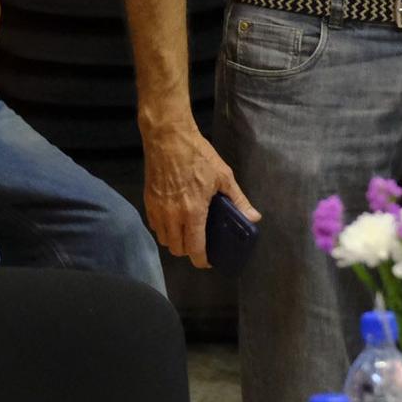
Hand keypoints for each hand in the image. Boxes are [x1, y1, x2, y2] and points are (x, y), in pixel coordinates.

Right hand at [141, 122, 259, 269]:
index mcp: (192, 212)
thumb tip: (253, 217)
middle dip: (189, 251)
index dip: (201, 259)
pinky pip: (155, 226)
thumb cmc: (198, 156)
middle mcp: (172, 216)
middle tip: (201, 245)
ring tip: (189, 233)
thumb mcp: (224, 176)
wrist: (167, 139)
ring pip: (164, 239)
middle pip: (177, 248)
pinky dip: (165, 230)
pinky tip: (176, 221)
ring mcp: (157, 210)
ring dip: (176, 242)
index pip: (194, 247)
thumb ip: (238, 200)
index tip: (208, 262)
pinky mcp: (148, 202)